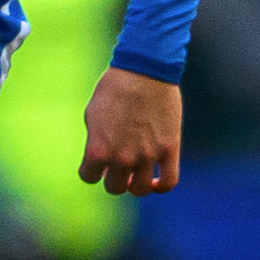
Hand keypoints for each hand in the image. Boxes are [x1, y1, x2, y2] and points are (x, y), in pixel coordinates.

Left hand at [79, 67, 182, 196]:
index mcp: (98, 149)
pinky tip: (155, 181)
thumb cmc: (114, 87)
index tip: (95, 163)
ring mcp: (148, 156)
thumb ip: (95, 141)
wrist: (143, 69)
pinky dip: (161, 187)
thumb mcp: (92, 113)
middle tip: (116, 166)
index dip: (91, 171)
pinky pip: (168, 182)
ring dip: (135, 184)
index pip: (89, 177)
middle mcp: (122, 157)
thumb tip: (100, 162)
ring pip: (140, 190)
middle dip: (113, 178)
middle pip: (115, 188)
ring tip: (135, 173)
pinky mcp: (169, 150)